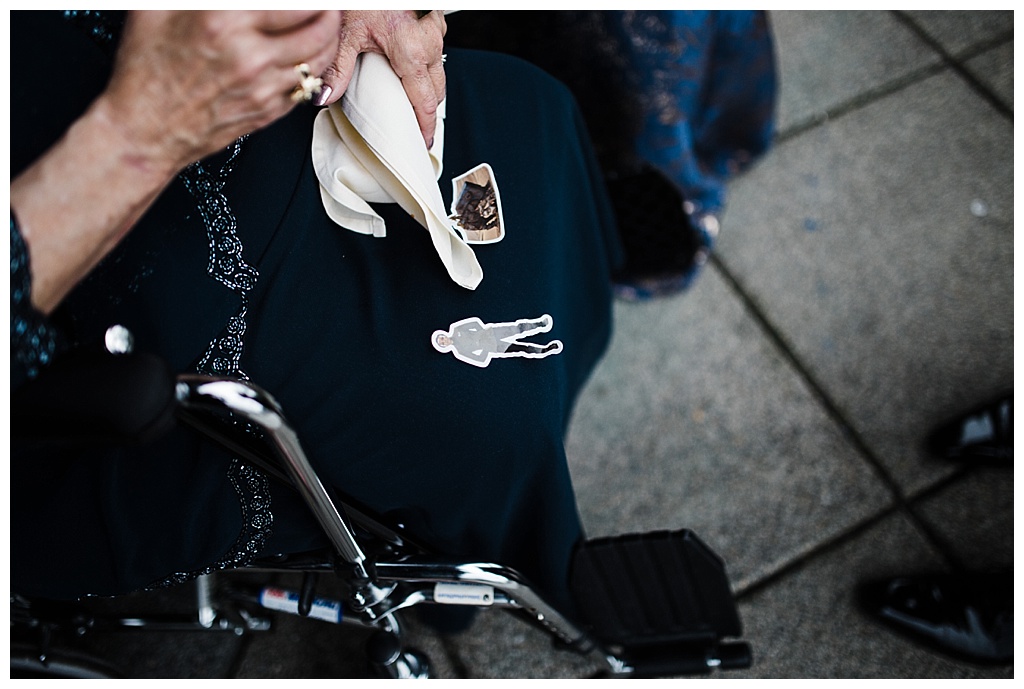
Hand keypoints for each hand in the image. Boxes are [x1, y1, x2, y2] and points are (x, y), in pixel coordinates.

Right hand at [11, 10, 341, 313]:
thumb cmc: (145, 69)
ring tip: (326, 23)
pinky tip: (309, 54)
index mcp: (223, 20)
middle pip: (319, 28)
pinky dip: (316, 66)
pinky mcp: (269, 111)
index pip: (295, 2)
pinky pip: (308, 85)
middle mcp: (250, 55)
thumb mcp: (157, 9)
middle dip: (330, 11)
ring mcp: (264, 87)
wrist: (145, 130)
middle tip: (329, 6)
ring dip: (330, 38)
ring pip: (320, 59)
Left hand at [316, 10, 446, 146]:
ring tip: (414, 106)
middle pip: (436, 91)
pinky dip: (427, 68)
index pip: (424, 102)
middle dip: (427, 112)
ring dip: (427, 90)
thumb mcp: (347, 32)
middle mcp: (428, 43)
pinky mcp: (432, 23)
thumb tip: (324, 96)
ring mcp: (434, 32)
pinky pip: (435, 54)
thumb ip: (337, 67)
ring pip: (438, 73)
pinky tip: (413, 72)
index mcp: (410, 51)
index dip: (425, 128)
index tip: (423, 145)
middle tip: (416, 130)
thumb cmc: (366, 0)